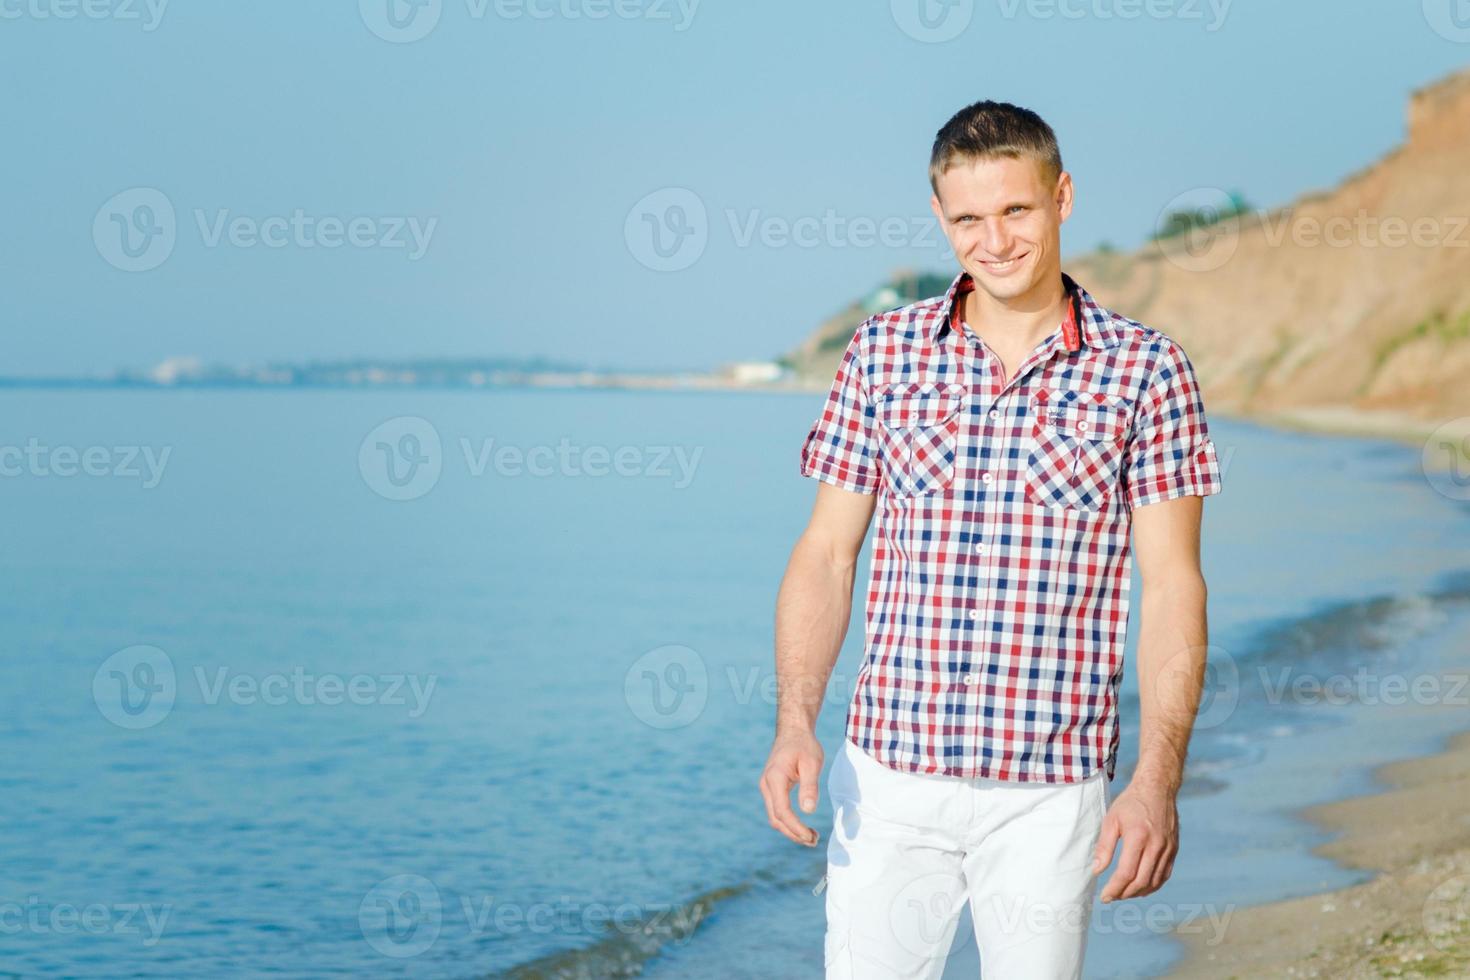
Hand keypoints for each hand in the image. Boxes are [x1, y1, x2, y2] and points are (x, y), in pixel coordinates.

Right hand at [758, 730, 823, 845]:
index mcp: (775, 778)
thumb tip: (808, 811)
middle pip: (776, 819)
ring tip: (811, 837)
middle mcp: (767, 785)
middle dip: (793, 833)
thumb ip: (809, 787)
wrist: (793, 731)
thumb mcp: (812, 763)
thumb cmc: (804, 745)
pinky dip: (789, 822)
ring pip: (775, 817)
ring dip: (791, 830)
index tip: (810, 837)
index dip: (795, 827)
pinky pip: (777, 810)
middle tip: (814, 841)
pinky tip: (803, 826)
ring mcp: (767, 787)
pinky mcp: (772, 788)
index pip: (782, 811)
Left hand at [1091, 780, 1178, 902]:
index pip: (1126, 873)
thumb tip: (1097, 870)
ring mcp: (1168, 849)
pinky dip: (1152, 886)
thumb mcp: (1111, 820)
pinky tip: (1141, 888)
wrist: (1157, 788)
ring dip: (1138, 893)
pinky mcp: (1174, 850)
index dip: (1114, 888)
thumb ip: (1104, 847)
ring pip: (1154, 881)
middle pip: (1141, 881)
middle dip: (1124, 894)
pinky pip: (1164, 875)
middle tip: (1111, 898)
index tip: (1104, 896)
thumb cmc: (1131, 803)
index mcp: (1138, 837)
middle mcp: (1156, 845)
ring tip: (1123, 894)